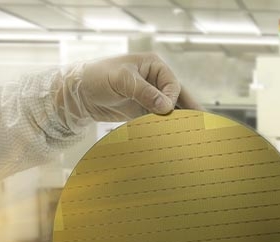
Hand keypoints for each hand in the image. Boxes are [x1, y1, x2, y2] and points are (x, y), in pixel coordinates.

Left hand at [57, 53, 200, 127]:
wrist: (76, 93)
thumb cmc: (96, 77)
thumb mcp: (121, 80)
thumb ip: (144, 92)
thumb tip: (167, 108)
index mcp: (154, 66)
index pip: (173, 85)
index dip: (172, 98)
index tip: (166, 111)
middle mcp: (155, 80)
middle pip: (178, 97)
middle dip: (188, 111)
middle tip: (203, 126)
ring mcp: (150, 96)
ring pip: (171, 110)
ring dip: (179, 121)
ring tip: (192, 135)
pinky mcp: (143, 110)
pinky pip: (160, 119)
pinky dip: (166, 127)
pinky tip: (175, 137)